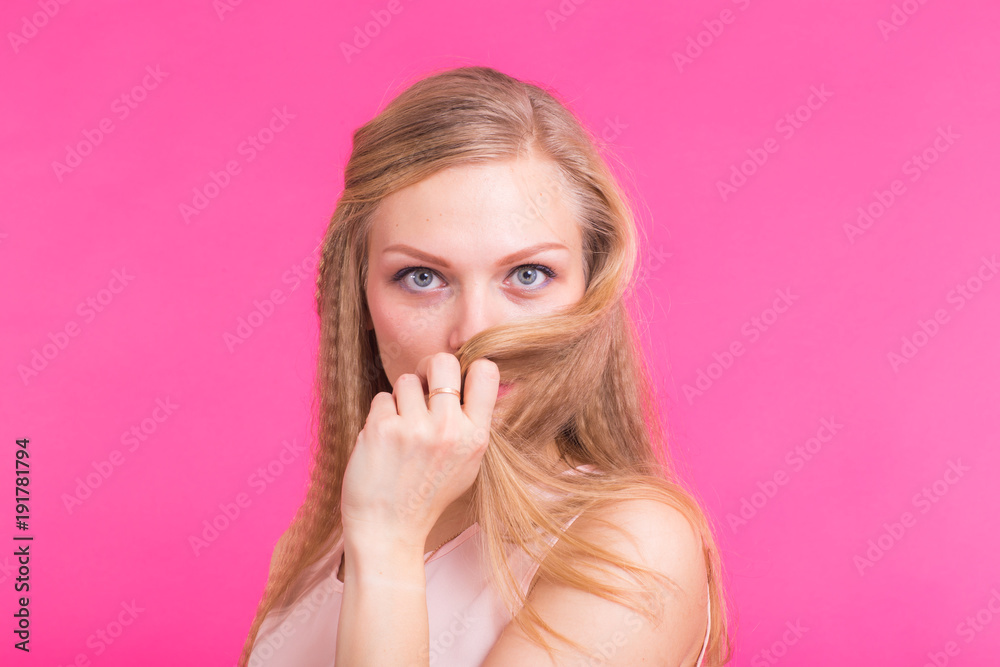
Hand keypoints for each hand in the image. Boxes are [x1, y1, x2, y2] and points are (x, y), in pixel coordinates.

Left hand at [340, 352, 499, 551]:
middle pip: (443, 361)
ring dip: (401, 399)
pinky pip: (382, 398)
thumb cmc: (426, 495)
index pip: (486, 372)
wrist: (388, 531)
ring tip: (402, 428)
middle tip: (422, 387)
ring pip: (406, 380)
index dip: (469, 367)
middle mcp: (448, 430)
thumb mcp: (466, 464)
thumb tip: (468, 376)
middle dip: (429, 369)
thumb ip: (470, 424)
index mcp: (476, 437)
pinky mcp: (382, 429)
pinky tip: (384, 442)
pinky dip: (381, 415)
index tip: (455, 381)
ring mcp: (414, 428)